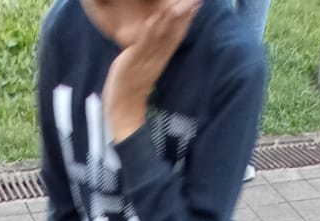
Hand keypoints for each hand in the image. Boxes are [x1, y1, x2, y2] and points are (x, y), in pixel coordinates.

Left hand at [102, 0, 200, 142]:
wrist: (123, 110)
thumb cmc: (131, 88)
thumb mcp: (144, 67)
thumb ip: (151, 54)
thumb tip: (155, 42)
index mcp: (160, 59)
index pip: (175, 37)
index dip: (186, 21)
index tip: (195, 6)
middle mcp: (156, 58)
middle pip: (173, 34)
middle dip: (184, 16)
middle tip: (195, 1)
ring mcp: (146, 59)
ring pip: (162, 37)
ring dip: (171, 20)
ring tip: (180, 4)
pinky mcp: (133, 60)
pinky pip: (144, 43)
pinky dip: (151, 31)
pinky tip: (156, 18)